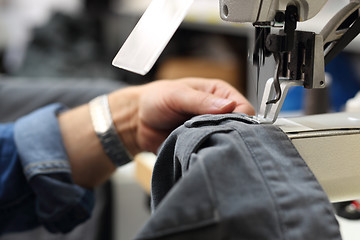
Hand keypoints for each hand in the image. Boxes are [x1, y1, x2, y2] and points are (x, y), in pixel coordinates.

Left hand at [108, 78, 253, 153]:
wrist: (136, 122)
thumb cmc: (155, 100)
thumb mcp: (177, 94)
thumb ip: (201, 101)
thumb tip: (228, 106)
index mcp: (217, 93)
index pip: (243, 108)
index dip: (239, 118)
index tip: (226, 125)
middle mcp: (218, 112)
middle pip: (239, 127)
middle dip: (227, 132)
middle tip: (210, 134)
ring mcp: (210, 129)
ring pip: (226, 141)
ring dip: (213, 142)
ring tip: (198, 140)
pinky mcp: (202, 144)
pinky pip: (211, 152)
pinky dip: (205, 152)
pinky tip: (196, 149)